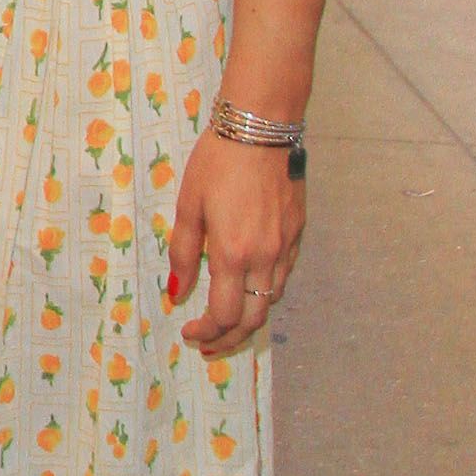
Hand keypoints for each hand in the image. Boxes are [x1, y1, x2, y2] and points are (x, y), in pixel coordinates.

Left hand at [166, 128, 304, 354]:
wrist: (261, 129)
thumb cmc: (217, 162)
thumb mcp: (188, 206)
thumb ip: (183, 253)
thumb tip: (177, 293)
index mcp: (233, 253)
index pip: (225, 316)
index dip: (207, 333)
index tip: (189, 333)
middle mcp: (265, 257)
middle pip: (254, 319)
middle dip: (230, 340)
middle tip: (208, 346)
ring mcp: (287, 246)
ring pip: (272, 300)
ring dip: (249, 319)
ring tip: (226, 323)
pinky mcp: (298, 233)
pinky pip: (283, 275)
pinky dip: (265, 292)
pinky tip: (248, 287)